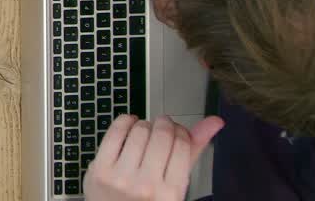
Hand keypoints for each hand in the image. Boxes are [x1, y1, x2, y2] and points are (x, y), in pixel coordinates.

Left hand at [84, 115, 223, 200]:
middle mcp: (147, 186)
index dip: (181, 132)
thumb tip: (215, 121)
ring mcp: (121, 178)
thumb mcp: (174, 185)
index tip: (178, 132)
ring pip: (140, 130)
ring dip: (145, 124)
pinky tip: (130, 125)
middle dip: (164, 124)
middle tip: (163, 127)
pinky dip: (125, 122)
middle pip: (162, 134)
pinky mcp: (99, 169)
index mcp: (171, 193)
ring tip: (146, 132)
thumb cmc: (149, 199)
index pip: (183, 144)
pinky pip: (115, 132)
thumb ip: (193, 152)